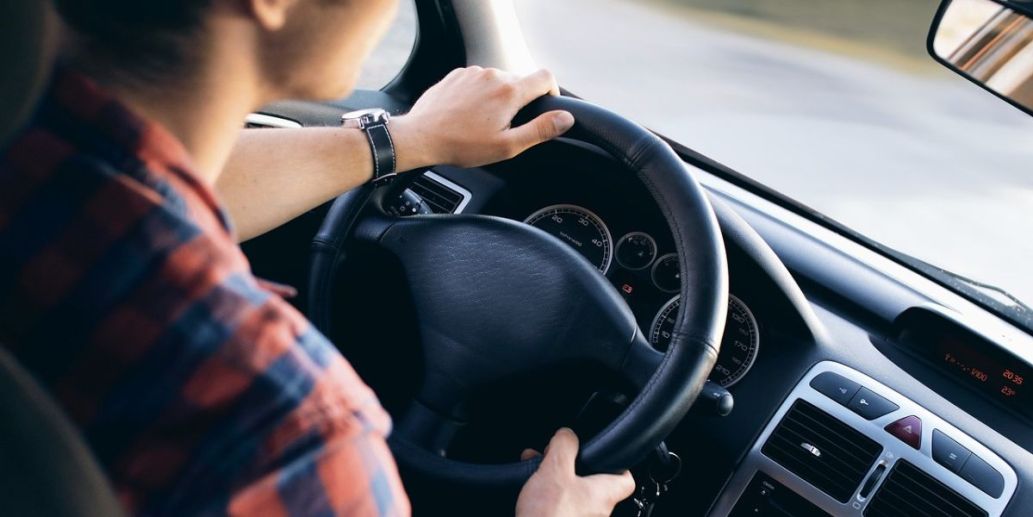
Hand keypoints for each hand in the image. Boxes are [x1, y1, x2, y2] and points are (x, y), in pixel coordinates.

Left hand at [392, 67, 574, 168]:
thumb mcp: (507, 145)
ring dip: (498, 98)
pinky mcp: (457, 75)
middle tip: (505, 126)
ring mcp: (473, 72)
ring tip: (483, 123)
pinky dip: (479, 94)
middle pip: (520, 81)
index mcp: (510, 91)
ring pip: (498, 81)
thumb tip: (565, 118)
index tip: (545, 107)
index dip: (552, 92)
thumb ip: (540, 130)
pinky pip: (478, 81)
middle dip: (519, 102)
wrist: (421, 136)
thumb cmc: (462, 145)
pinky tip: (468, 114)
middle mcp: (493, 75)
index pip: (546, 77)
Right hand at [515, 428, 635, 516]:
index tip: (605, 455)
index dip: (617, 465)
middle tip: (556, 458)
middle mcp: (597, 513)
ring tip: (537, 472)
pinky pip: (560, 509)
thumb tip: (567, 434)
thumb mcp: (555, 470)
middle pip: (593, 484)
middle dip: (572, 468)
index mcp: (603, 495)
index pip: (626, 480)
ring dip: (556, 481)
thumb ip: (564, 447)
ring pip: (573, 495)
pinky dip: (548, 498)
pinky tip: (530, 493)